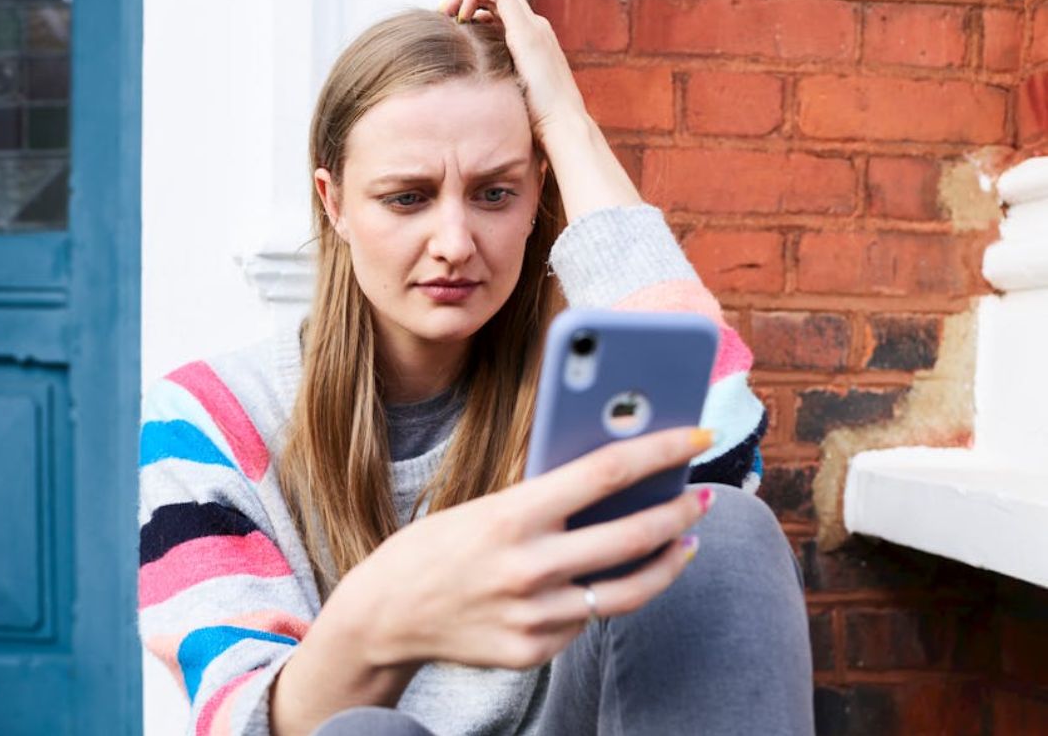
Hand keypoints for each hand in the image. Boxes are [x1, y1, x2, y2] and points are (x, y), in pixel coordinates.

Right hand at [332, 426, 714, 670]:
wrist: (384, 615)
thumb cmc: (436, 546)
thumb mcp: (484, 506)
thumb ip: (544, 498)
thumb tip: (616, 479)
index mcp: (512, 515)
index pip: (606, 472)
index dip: (661, 449)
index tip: (697, 435)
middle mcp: (528, 568)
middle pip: (634, 535)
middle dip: (680, 511)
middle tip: (702, 496)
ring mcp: (534, 616)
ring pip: (629, 590)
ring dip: (667, 561)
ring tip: (684, 542)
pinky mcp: (533, 652)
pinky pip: (588, 621)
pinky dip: (604, 596)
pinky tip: (611, 579)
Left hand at [439, 0, 587, 140]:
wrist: (561, 126)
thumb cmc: (537, 121)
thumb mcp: (511, 95)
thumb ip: (497, 84)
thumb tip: (472, 93)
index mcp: (531, 42)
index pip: (501, 12)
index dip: (475, 11)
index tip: (452, 25)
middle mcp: (535, 29)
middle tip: (445, 13)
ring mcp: (534, 28)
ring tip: (449, 12)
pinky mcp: (527, 32)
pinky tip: (461, 14)